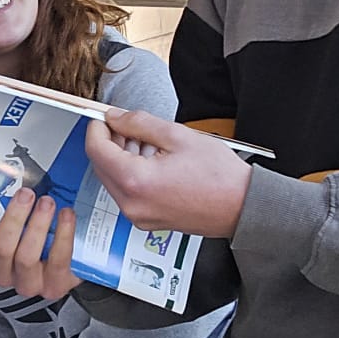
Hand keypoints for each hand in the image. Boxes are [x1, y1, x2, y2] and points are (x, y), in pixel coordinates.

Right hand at [0, 188, 78, 302]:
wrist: (65, 265)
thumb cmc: (34, 237)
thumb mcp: (15, 222)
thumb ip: (6, 204)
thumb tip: (5, 169)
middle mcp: (3, 273)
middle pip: (1, 249)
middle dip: (14, 218)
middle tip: (26, 194)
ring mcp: (28, 283)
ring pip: (26, 257)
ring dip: (38, 225)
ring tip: (47, 202)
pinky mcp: (55, 286)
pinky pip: (57, 261)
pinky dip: (63, 235)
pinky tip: (66, 215)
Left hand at [85, 110, 250, 237]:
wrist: (242, 207)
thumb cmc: (220, 177)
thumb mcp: (177, 136)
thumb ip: (139, 123)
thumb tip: (116, 117)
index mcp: (136, 181)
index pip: (96, 149)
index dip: (97, 127)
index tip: (104, 116)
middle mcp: (132, 204)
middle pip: (101, 165)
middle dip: (110, 142)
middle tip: (126, 124)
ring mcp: (139, 216)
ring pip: (113, 179)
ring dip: (121, 157)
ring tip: (148, 141)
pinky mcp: (147, 220)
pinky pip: (128, 193)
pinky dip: (132, 173)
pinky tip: (153, 160)